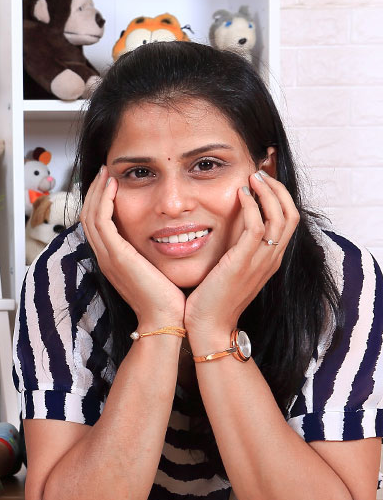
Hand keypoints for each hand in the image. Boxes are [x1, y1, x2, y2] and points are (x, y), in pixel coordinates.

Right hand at [80, 166, 184, 328]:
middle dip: (94, 191)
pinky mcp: (115, 255)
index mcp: (113, 260)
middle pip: (88, 215)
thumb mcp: (155, 270)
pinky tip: (113, 186)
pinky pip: (101, 221)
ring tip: (106, 173)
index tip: (110, 183)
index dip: (99, 201)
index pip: (96, 224)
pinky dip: (104, 201)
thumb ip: (152, 253)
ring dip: (96, 191)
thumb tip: (165, 236)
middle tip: (103, 171)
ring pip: (90, 215)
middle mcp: (105, 257)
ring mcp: (107, 256)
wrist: (165, 318)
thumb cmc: (167, 299)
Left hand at [184, 170, 298, 341]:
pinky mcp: (244, 263)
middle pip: (290, 215)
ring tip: (253, 177)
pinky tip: (240, 194)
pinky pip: (258, 228)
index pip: (286, 221)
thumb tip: (226, 228)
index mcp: (269, 260)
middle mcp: (271, 259)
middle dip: (278, 189)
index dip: (279, 197)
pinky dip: (253, 207)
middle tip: (260, 173)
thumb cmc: (212, 300)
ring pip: (280, 217)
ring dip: (268, 193)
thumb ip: (234, 249)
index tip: (264, 180)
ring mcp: (260, 262)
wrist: (208, 326)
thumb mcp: (229, 269)